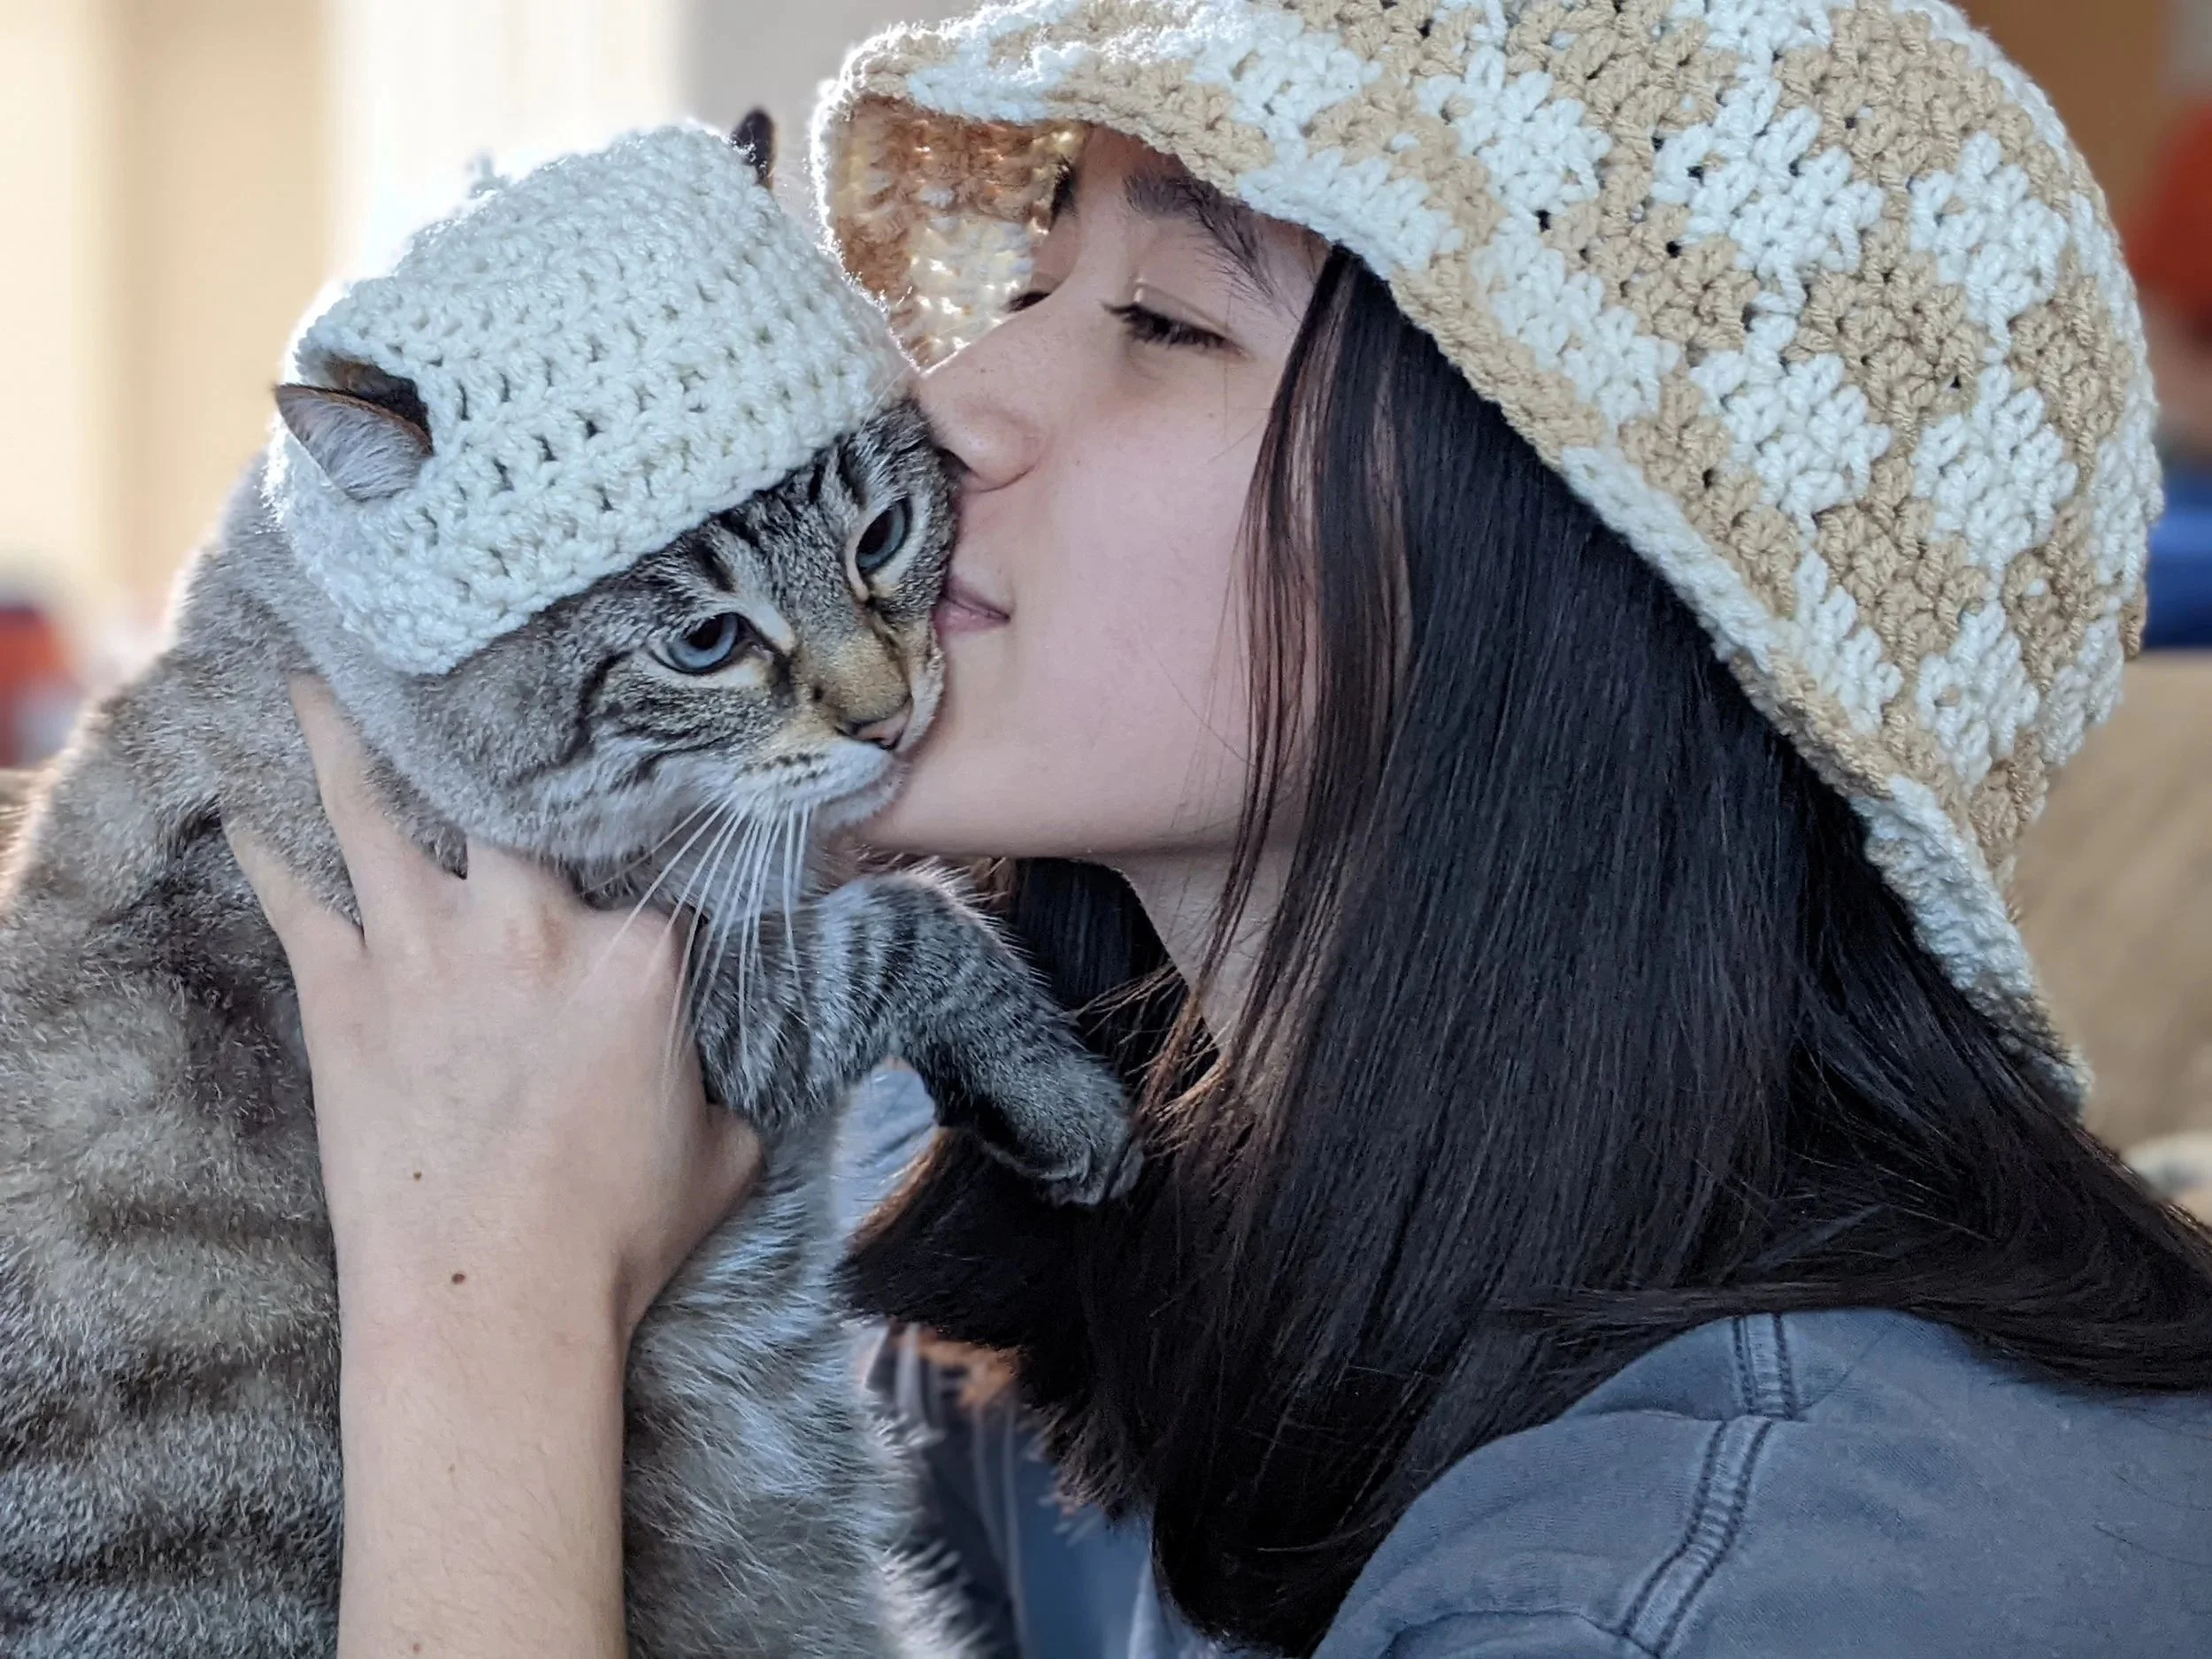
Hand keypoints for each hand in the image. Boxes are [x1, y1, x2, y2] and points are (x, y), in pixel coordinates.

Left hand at [226, 677, 760, 1346]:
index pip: (654, 858)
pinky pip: (296, 898)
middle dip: (492, 738)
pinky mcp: (344, 994)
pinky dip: (267, 851)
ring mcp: (428, 950)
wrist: (491, 1304)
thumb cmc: (615, 1240)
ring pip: (378, 812)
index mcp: (639, 956)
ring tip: (316, 681)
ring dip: (345, 741)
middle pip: (511, 799)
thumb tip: (743, 1075)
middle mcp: (531, 924)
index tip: (647, 790)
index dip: (654, 823)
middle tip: (474, 682)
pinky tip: (243, 812)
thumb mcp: (725, 1152)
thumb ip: (736, 1082)